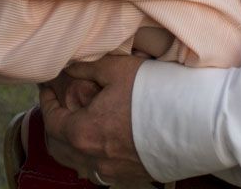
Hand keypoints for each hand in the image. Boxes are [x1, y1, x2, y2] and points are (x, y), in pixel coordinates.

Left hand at [40, 54, 147, 183]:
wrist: (194, 122)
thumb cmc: (155, 92)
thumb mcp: (118, 68)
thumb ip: (87, 67)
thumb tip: (68, 66)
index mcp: (84, 132)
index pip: (51, 120)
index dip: (46, 101)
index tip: (46, 87)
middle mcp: (93, 158)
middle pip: (58, 146)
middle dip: (53, 123)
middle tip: (56, 103)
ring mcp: (111, 171)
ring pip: (76, 162)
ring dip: (69, 143)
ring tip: (74, 121)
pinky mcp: (129, 176)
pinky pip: (97, 169)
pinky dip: (88, 155)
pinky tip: (98, 139)